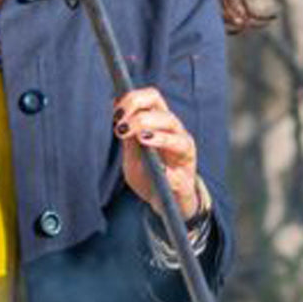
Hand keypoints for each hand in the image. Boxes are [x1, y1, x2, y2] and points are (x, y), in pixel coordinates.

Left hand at [114, 87, 200, 218]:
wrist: (166, 203)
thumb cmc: (149, 174)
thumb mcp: (132, 155)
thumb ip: (128, 136)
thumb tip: (115, 111)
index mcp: (161, 124)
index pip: (152, 98)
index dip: (134, 99)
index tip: (115, 111)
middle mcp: (176, 134)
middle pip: (164, 112)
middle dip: (141, 116)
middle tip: (121, 128)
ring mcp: (185, 154)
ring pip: (176, 134)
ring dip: (156, 133)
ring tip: (140, 138)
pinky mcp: (187, 179)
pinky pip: (180, 172)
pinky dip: (170, 170)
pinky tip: (161, 170)